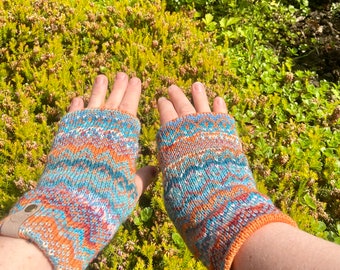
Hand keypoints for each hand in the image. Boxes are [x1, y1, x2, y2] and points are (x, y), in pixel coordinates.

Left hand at [68, 72, 155, 194]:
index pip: (130, 107)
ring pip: (93, 103)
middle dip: (119, 86)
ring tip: (102, 77)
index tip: (136, 80)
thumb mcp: (132, 189)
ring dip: (98, 89)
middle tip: (123, 74)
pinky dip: (76, 106)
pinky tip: (78, 98)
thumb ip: (144, 177)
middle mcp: (104, 127)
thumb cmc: (108, 196)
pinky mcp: (65, 135)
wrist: (74, 203)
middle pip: (113, 101)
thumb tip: (157, 169)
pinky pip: (73, 115)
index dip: (133, 93)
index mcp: (123, 137)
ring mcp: (83, 129)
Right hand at [156, 82, 293, 268]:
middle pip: (181, 106)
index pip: (164, 116)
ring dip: (198, 94)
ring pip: (201, 104)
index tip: (160, 98)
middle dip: (176, 96)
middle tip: (171, 88)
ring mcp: (208, 128)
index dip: (162, 106)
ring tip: (196, 85)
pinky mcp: (226, 132)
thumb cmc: (188, 196)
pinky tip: (219, 99)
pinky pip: (222, 114)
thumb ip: (168, 170)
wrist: (217, 199)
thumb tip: (162, 168)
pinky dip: (220, 106)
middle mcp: (188, 129)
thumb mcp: (170, 184)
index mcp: (171, 139)